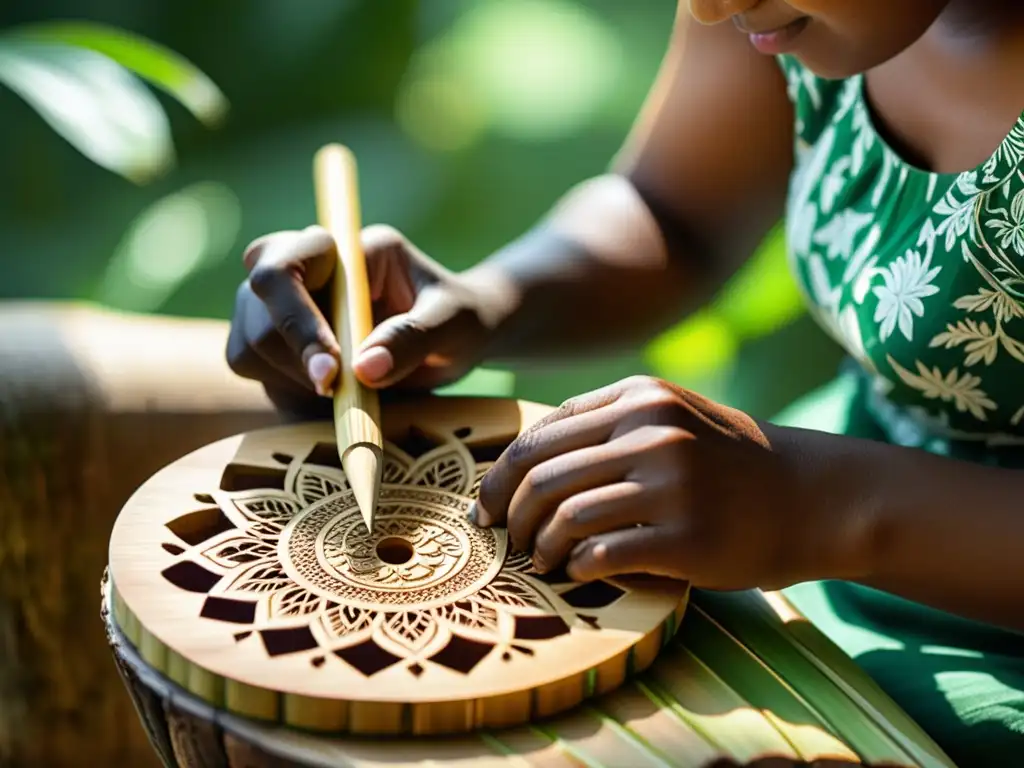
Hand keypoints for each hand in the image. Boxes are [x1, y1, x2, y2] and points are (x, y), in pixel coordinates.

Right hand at [227, 225, 492, 411]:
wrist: (458, 341)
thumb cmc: (463, 319)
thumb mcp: (455, 324)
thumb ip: (413, 339)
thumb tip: (363, 369)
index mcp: (351, 250)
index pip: (289, 263)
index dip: (297, 318)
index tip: (331, 371)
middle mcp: (310, 267)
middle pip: (256, 298)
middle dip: (290, 352)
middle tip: (334, 392)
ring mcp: (288, 303)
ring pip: (248, 338)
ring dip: (287, 376)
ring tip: (342, 394)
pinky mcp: (281, 340)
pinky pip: (250, 363)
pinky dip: (280, 389)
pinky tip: (325, 398)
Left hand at [474, 376, 833, 590]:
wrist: (811, 495)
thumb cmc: (729, 462)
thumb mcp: (672, 415)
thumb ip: (607, 423)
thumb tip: (525, 458)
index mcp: (639, 398)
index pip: (540, 435)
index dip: (499, 476)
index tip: (485, 508)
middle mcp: (652, 431)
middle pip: (542, 475)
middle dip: (508, 515)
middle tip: (504, 541)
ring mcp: (671, 482)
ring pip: (565, 515)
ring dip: (539, 546)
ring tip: (542, 560)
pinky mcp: (687, 535)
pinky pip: (602, 553)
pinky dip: (577, 567)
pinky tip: (579, 572)